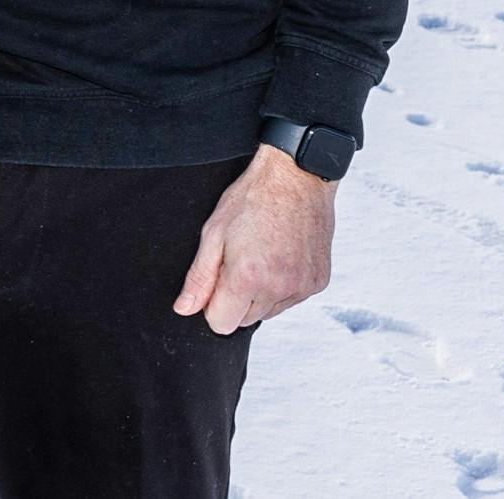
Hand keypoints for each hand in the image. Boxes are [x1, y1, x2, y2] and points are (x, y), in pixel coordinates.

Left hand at [172, 142, 335, 334]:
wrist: (297, 178)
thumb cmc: (252, 199)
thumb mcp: (213, 233)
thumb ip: (199, 277)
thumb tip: (185, 309)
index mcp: (247, 277)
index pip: (222, 324)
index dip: (212, 305)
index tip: (215, 281)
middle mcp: (278, 288)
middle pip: (245, 320)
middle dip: (236, 298)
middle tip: (238, 260)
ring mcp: (302, 287)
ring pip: (269, 312)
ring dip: (260, 293)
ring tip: (260, 255)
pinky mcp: (319, 282)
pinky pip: (292, 300)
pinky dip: (282, 286)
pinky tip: (279, 256)